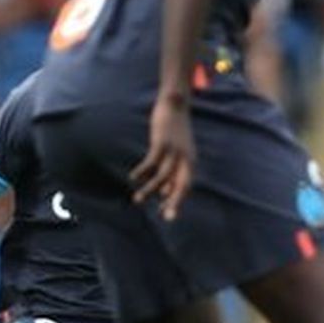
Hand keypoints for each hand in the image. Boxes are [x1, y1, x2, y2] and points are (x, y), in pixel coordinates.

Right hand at [131, 93, 195, 219]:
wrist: (175, 104)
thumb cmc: (175, 130)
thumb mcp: (176, 152)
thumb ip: (173, 171)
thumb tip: (166, 193)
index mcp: (190, 162)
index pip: (186, 186)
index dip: (177, 200)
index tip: (167, 215)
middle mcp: (186, 159)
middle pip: (182, 185)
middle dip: (174, 202)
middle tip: (165, 218)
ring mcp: (174, 151)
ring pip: (163, 176)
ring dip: (150, 189)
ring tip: (138, 200)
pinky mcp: (162, 142)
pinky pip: (151, 162)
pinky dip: (142, 171)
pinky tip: (133, 177)